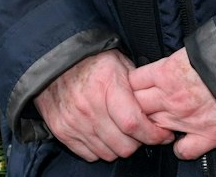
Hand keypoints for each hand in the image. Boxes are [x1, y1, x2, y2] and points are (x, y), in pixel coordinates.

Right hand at [37, 49, 174, 161]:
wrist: (53, 60)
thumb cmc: (92, 60)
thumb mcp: (119, 63)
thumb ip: (137, 87)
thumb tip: (159, 109)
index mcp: (106, 86)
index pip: (133, 123)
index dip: (153, 134)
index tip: (162, 134)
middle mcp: (89, 107)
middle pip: (123, 145)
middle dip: (138, 143)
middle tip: (141, 133)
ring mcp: (73, 121)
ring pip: (108, 153)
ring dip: (119, 147)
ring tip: (121, 132)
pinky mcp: (62, 131)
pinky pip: (89, 155)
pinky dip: (100, 149)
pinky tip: (103, 134)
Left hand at [129, 47, 215, 160]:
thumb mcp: (193, 49)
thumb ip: (174, 60)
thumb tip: (165, 63)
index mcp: (167, 72)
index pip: (133, 81)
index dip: (132, 85)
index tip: (135, 86)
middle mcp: (172, 97)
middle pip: (137, 106)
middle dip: (136, 106)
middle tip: (143, 106)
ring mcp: (187, 119)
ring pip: (154, 128)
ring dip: (154, 127)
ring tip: (160, 123)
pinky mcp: (208, 135)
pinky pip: (182, 151)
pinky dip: (180, 149)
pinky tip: (182, 141)